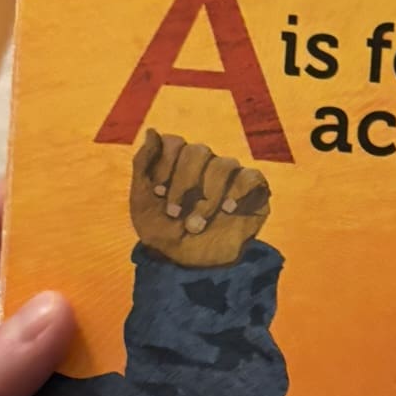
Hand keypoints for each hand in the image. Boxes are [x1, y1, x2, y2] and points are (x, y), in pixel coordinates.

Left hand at [131, 132, 270, 268]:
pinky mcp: (253, 194)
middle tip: (174, 214)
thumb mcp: (142, 200)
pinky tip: (227, 209)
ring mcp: (231, 177)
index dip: (165, 166)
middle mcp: (206, 163)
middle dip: (183, 184)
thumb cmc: (161, 231)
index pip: (175, 143)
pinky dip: (239, 191)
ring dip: (207, 197)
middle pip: (198, 151)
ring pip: (224, 165)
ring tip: (196, 225)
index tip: (158, 193)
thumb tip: (152, 131)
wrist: (185, 264)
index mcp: (179, 160)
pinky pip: (252, 177)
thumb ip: (143, 164)